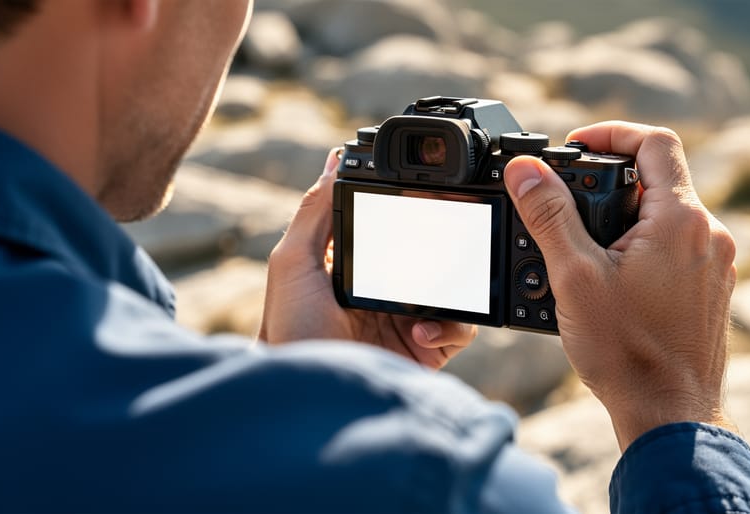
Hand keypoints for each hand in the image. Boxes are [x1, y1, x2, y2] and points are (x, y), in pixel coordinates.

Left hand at [260, 149, 476, 368]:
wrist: (310, 397)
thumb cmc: (289, 331)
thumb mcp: (293, 263)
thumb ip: (315, 211)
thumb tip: (334, 161)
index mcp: (357, 262)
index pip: (393, 226)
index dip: (411, 209)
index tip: (430, 192)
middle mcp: (387, 287)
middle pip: (431, 253)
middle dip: (446, 245)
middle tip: (452, 236)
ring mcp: (409, 318)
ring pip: (454, 288)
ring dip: (451, 290)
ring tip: (424, 306)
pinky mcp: (428, 348)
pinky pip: (460, 328)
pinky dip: (450, 327)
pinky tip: (421, 333)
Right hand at [504, 122, 737, 450]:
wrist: (669, 414)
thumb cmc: (627, 353)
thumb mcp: (574, 276)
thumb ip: (548, 215)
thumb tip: (525, 170)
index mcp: (682, 220)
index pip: (655, 143)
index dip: (611, 133)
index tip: (576, 145)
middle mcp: (709, 235)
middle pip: (658, 178)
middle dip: (607, 182)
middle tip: (568, 204)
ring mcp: (714, 263)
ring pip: (665, 214)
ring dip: (623, 217)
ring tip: (583, 249)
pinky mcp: (710, 287)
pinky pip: (675, 246)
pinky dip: (641, 245)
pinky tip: (610, 278)